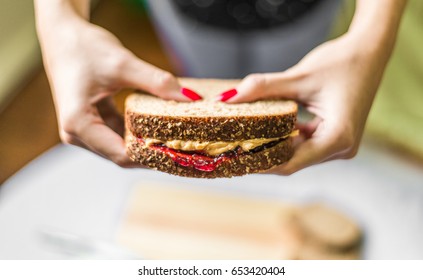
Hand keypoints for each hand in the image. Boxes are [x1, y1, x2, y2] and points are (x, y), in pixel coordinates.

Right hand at [39, 20, 199, 166]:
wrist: (62, 34)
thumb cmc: (84, 47)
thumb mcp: (123, 64)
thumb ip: (157, 82)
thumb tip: (189, 98)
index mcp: (78, 124)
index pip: (122, 154)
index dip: (152, 157)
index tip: (180, 151)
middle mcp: (76, 133)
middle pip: (121, 154)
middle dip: (151, 152)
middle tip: (184, 147)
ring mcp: (82, 130)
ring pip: (120, 147)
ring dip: (145, 143)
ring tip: (175, 138)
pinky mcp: (90, 123)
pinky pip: (117, 135)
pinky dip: (137, 132)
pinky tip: (157, 127)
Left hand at [222, 35, 388, 173]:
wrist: (369, 51)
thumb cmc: (342, 62)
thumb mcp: (299, 76)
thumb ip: (263, 88)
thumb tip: (228, 98)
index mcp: (338, 138)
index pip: (290, 163)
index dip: (260, 163)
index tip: (235, 159)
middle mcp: (342, 148)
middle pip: (293, 160)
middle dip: (263, 154)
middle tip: (232, 147)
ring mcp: (340, 145)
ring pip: (297, 153)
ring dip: (273, 145)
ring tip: (243, 138)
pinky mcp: (335, 137)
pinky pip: (305, 144)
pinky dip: (286, 137)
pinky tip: (266, 128)